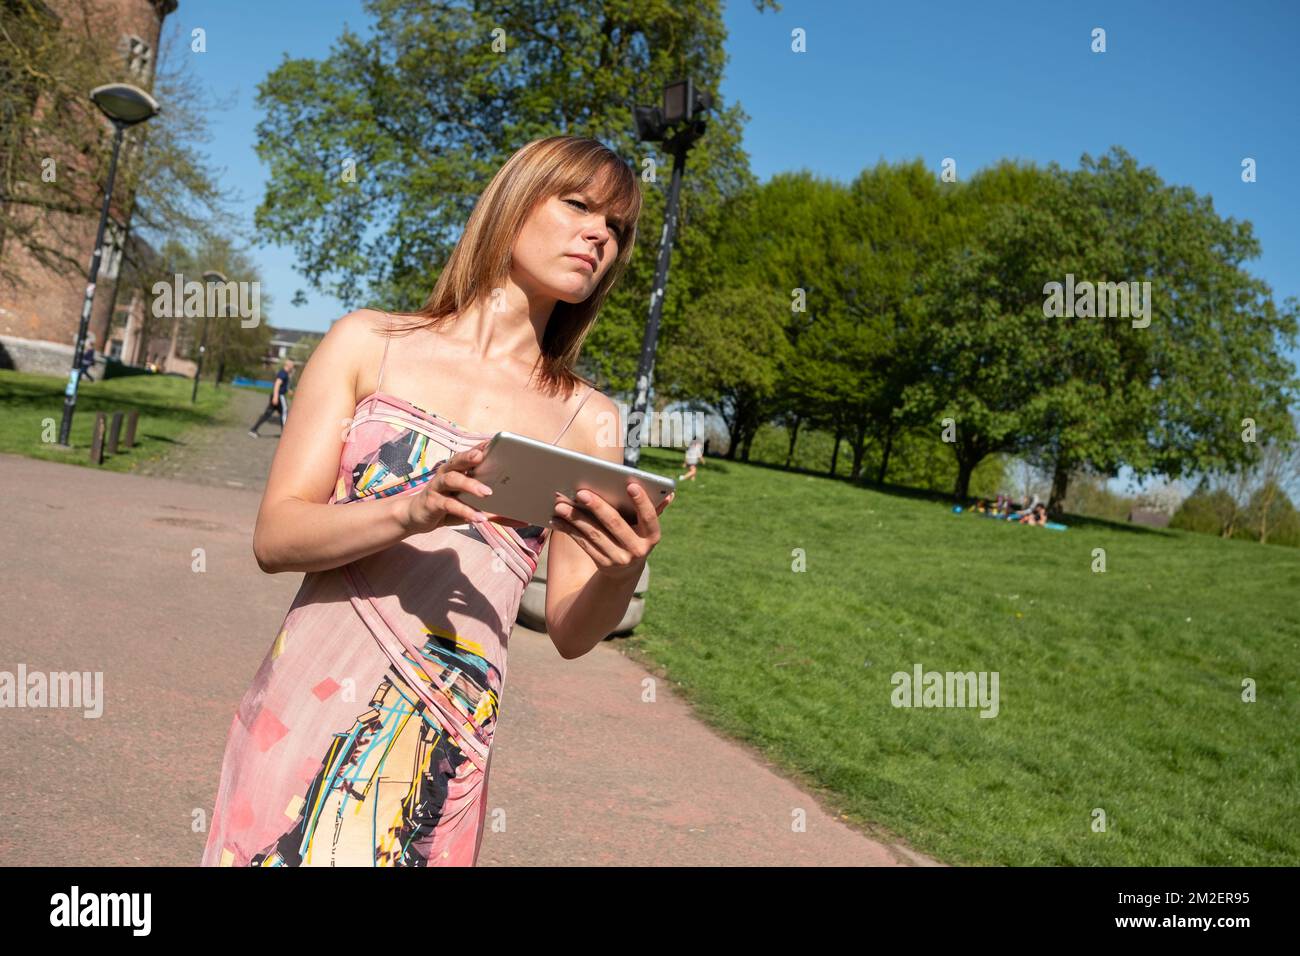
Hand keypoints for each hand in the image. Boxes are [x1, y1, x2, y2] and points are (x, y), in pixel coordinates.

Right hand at [402, 440, 529, 533]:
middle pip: (458, 460)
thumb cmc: (449, 507)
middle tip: (482, 457)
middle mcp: (447, 473)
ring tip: (487, 493)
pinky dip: (464, 510)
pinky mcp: (433, 502)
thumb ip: (497, 513)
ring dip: (470, 484)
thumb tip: (524, 521)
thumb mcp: (474, 508)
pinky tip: (478, 517)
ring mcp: (438, 486)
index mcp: (459, 469)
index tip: (495, 441)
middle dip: (470, 456)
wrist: (417, 517)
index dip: (482, 447)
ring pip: (452, 479)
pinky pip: (449, 505)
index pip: (471, 454)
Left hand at [550, 481, 675, 578]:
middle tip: (581, 492)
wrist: (626, 570)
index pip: (649, 517)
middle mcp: (638, 549)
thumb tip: (670, 494)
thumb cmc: (636, 535)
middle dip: (597, 506)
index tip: (631, 484)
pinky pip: (583, 544)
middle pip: (615, 524)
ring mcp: (620, 559)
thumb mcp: (646, 526)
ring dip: (576, 518)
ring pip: (595, 535)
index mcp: (652, 535)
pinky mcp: (602, 564)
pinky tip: (557, 519)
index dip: (642, 501)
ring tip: (560, 504)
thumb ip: (653, 509)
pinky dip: (569, 530)